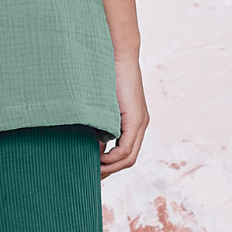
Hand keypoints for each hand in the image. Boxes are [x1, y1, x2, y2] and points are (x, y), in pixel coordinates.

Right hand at [100, 51, 148, 178]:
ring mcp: (140, 122)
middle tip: (92, 177)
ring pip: (128, 157)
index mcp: (133, 122)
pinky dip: (113, 158)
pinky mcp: (136, 118)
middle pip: (128, 160)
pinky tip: (100, 158)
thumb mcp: (101, 106)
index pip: (125, 153)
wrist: (116, 54)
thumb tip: (90, 144)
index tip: (93, 170)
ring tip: (93, 170)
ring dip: (110, 167)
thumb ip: (99, 123)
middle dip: (109, 171)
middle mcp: (141, 125)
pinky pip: (126, 148)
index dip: (110, 166)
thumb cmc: (103, 75)